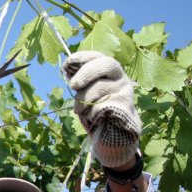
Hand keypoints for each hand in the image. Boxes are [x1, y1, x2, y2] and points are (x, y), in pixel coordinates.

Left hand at [63, 51, 140, 167]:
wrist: (113, 135)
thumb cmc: (97, 110)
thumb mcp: (86, 93)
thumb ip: (79, 81)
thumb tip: (66, 70)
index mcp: (110, 72)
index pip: (98, 56)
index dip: (82, 57)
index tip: (67, 64)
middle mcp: (121, 78)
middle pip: (106, 64)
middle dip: (86, 73)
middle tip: (73, 85)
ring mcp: (125, 91)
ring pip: (100, 87)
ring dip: (83, 100)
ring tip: (78, 110)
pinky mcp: (125, 107)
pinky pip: (102, 106)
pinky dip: (91, 113)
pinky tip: (92, 117)